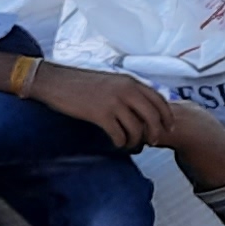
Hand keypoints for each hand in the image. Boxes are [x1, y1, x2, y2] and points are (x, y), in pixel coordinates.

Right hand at [24, 61, 183, 153]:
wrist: (56, 81)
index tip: (168, 127)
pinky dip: (120, 143)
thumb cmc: (81, 82)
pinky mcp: (100, 114)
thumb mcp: (110, 81)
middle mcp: (126, 90)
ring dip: (135, 141)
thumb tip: (141, 107)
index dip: (166, 116)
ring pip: (137, 129)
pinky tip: (116, 143)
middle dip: (155, 132)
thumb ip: (127, 90)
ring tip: (129, 144)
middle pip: (153, 116)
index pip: (159, 99)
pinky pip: (119, 135)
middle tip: (152, 142)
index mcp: (130, 81)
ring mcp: (114, 102)